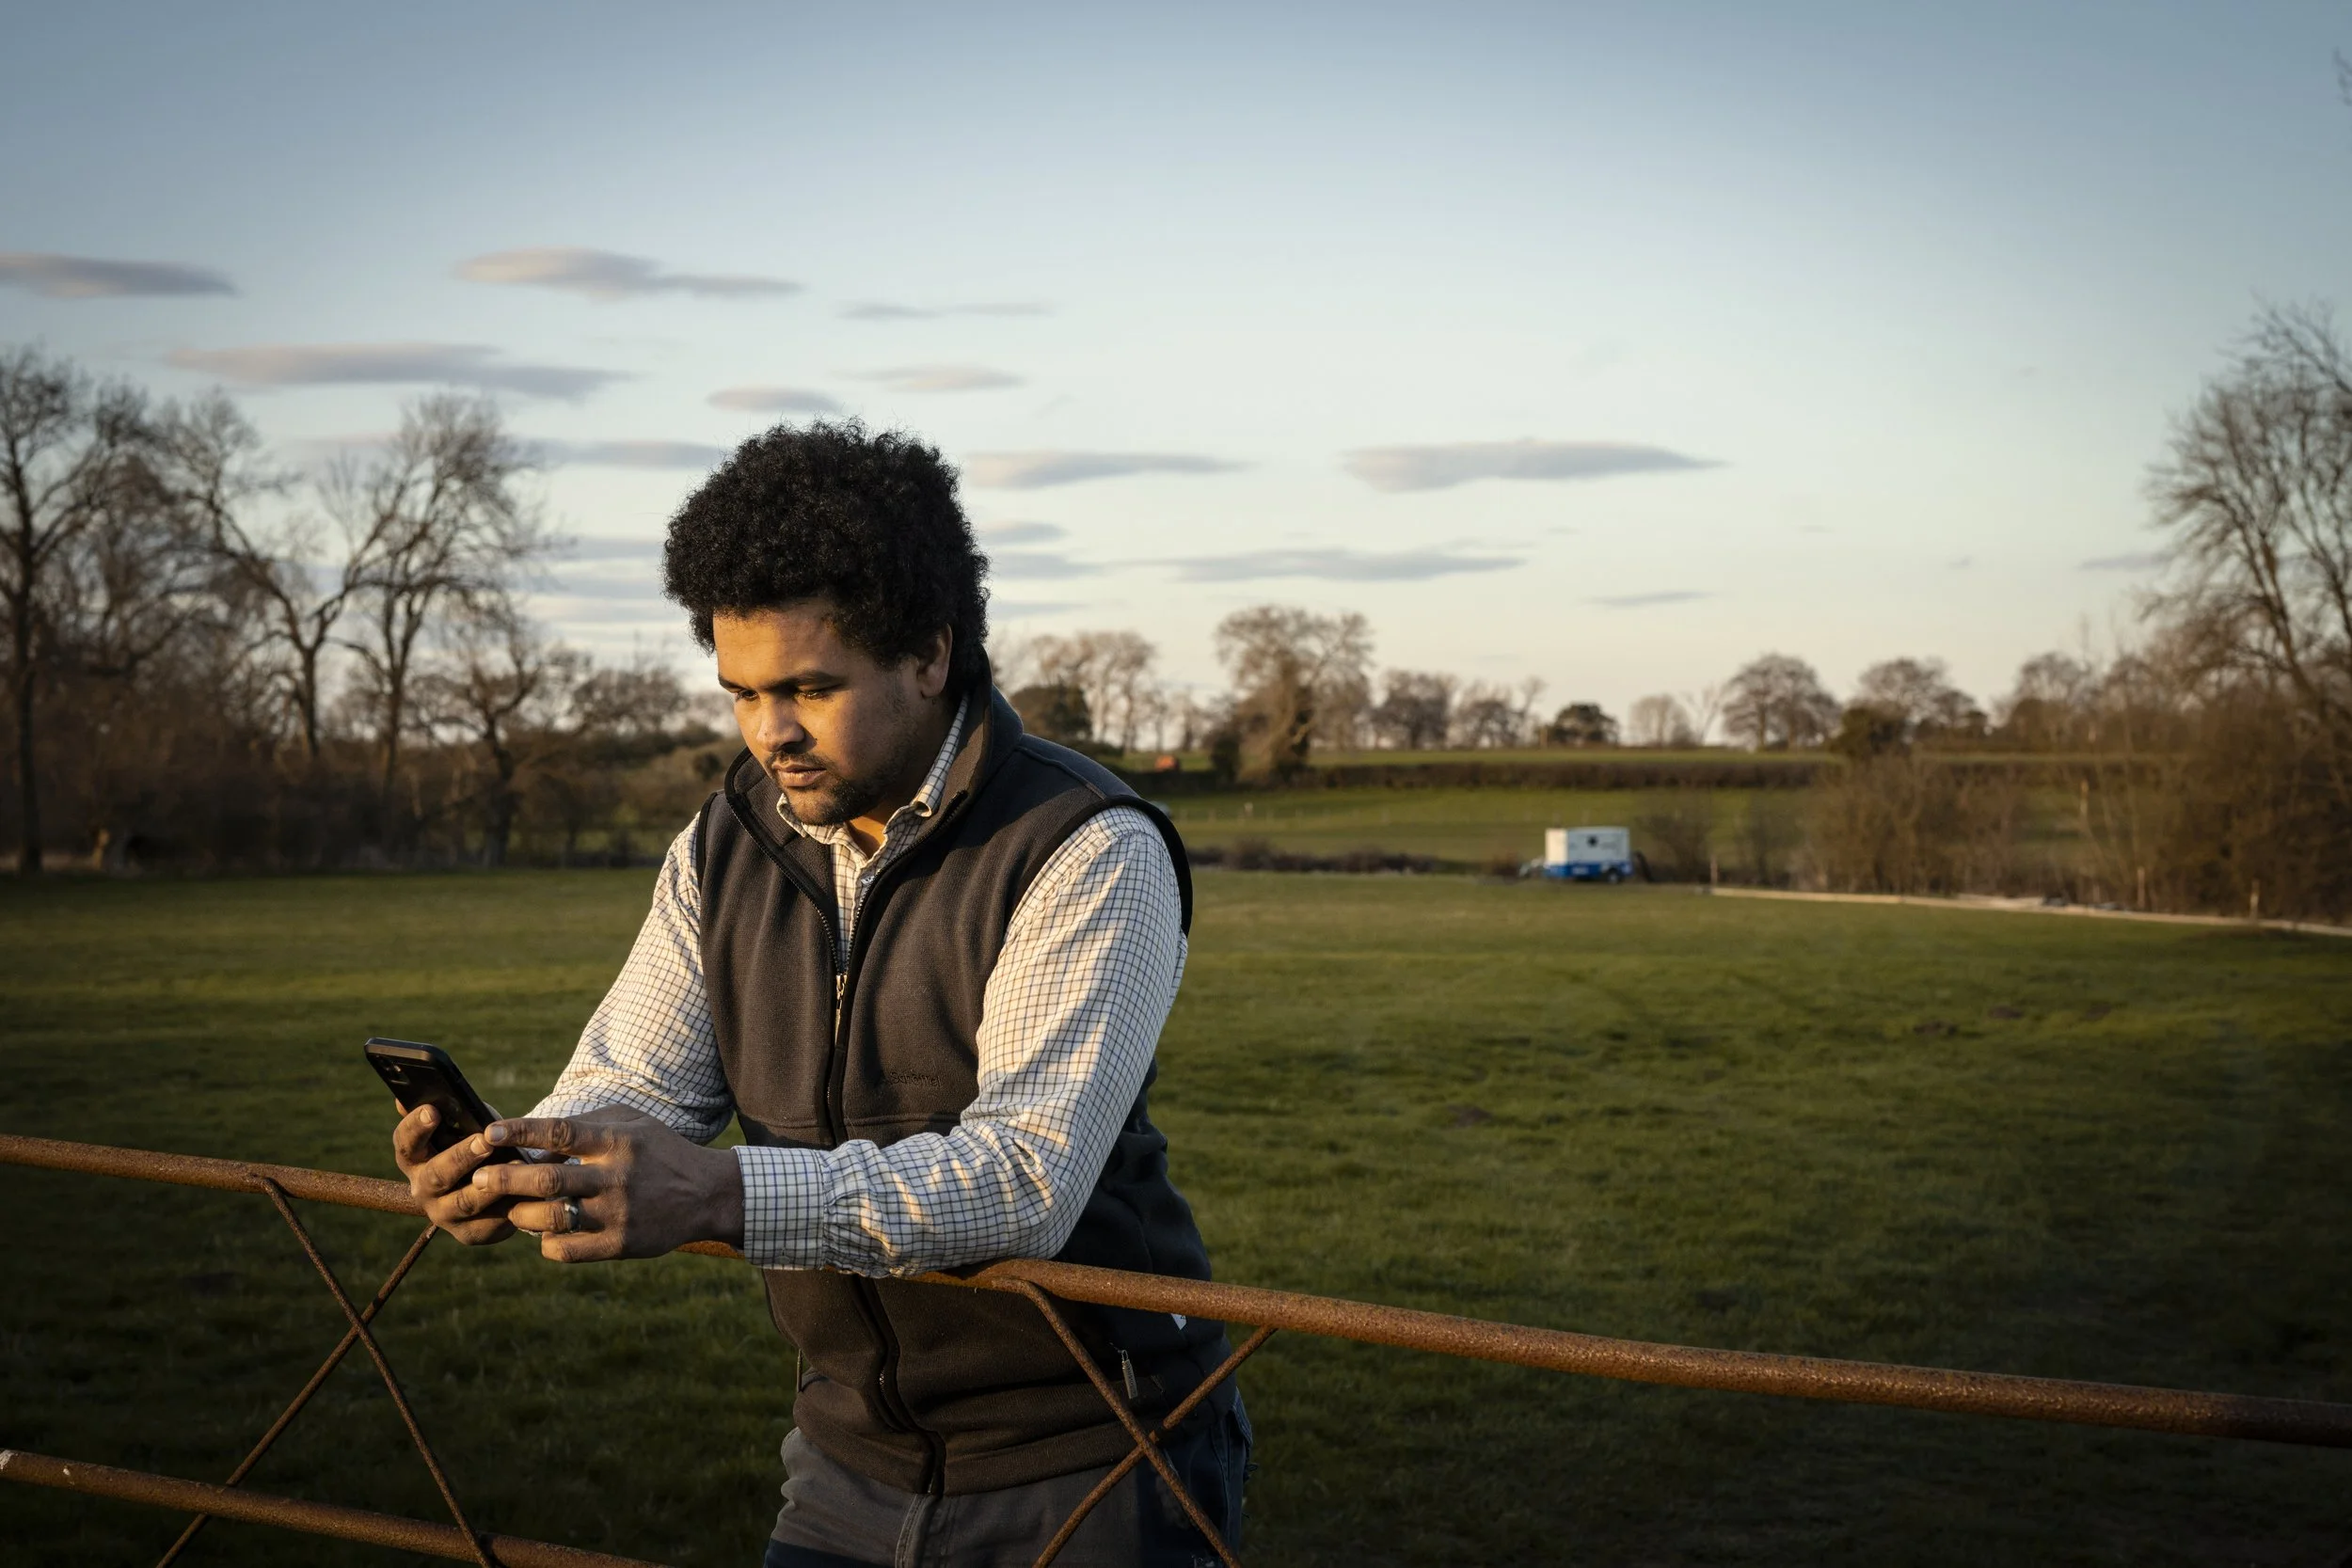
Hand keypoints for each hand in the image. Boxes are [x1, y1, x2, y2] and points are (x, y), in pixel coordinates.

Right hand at [392, 1105, 518, 1245]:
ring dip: (488, 1183)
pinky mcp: (469, 1233)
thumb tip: (426, 1085)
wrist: (500, 1181)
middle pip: (436, 1175)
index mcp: (415, 1157)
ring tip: (513, 1165)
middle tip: (485, 1141)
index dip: (416, 1127)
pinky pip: (489, 1223)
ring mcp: (444, 1214)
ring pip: (464, 1201)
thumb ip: (451, 1109)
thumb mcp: (467, 1123)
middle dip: (460, 1157)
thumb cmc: (479, 1142)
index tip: (433, 1110)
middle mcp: (422, 1188)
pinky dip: (509, 1207)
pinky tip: (528, 1194)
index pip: (405, 1142)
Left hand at [463, 1107, 745, 1262]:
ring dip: (521, 1214)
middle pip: (548, 1180)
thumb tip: (531, 1140)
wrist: (707, 1194)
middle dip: (505, 1180)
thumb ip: (584, 1126)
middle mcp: (618, 1177)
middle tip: (478, 1179)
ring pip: (552, 1218)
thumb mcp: (631, 1123)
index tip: (489, 1133)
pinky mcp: (622, 1245)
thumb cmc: (658, 1151)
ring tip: (512, 1209)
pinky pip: (567, 1250)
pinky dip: (547, 1243)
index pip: (561, 1133)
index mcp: (618, 1141)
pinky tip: (545, 1234)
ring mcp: (620, 1214)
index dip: (521, 1132)